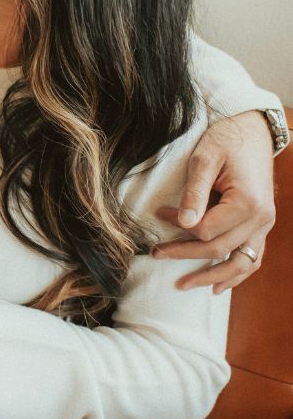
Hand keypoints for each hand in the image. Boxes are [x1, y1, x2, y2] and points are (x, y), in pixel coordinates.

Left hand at [152, 110, 274, 292]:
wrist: (253, 131)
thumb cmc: (227, 139)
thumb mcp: (205, 158)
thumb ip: (195, 191)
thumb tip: (183, 224)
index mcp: (247, 202)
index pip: (206, 229)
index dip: (178, 227)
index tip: (159, 215)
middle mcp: (261, 219)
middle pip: (219, 249)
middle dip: (184, 254)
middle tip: (154, 253)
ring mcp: (265, 225)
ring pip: (240, 263)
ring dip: (211, 277)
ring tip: (183, 285)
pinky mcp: (262, 225)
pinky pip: (253, 258)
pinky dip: (236, 275)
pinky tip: (217, 287)